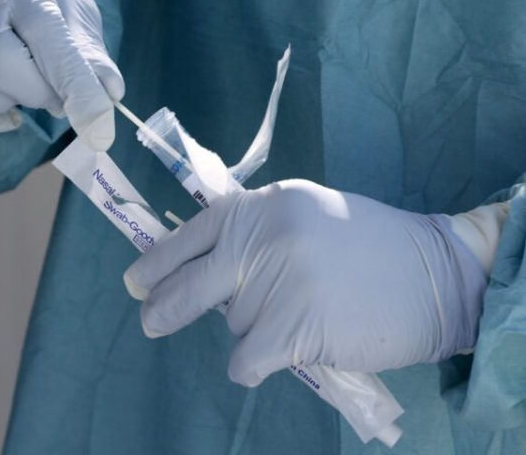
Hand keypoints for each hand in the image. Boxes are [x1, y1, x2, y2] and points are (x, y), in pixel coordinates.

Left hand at [124, 180, 504, 386]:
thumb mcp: (302, 215)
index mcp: (262, 205)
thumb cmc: (367, 244)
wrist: (433, 272)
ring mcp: (278, 281)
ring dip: (254, 329)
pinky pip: (246, 359)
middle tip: (149, 320)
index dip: (158, 260)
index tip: (136, 280)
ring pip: (232, 324)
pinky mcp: (294, 326)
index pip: (192, 233)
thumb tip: (204, 267)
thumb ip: (254, 233)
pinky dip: (255, 363)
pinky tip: (280, 351)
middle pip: (189, 283)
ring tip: (301, 311)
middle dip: (163, 306)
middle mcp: (263, 237)